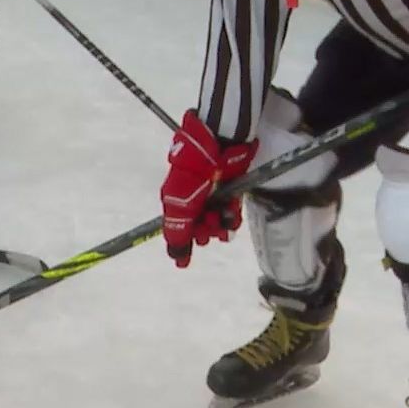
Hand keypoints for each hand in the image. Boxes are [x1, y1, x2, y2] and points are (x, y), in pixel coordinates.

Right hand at [160, 111, 257, 268]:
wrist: (218, 146)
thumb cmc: (193, 172)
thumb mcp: (178, 203)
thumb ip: (177, 231)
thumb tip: (176, 257)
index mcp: (176, 202)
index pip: (178, 230)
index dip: (182, 245)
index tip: (184, 261)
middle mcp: (193, 202)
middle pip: (199, 229)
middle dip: (204, 232)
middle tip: (208, 226)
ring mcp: (212, 198)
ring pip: (217, 224)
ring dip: (220, 226)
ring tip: (222, 218)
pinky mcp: (230, 193)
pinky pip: (231, 214)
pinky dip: (232, 218)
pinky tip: (231, 215)